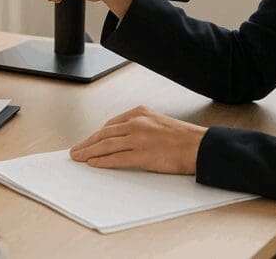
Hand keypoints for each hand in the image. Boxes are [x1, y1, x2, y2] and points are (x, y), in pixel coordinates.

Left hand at [69, 105, 207, 174]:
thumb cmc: (182, 137)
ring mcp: (138, 138)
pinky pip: (116, 158)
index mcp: (139, 113)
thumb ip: (139, 126)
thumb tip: (122, 138)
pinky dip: (102, 161)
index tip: (88, 141)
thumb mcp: (157, 122)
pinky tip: (93, 163)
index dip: (97, 135)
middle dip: (87, 142)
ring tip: (79, 157)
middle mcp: (136, 123)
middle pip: (104, 133)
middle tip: (76, 150)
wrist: (199, 146)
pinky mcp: (142, 154)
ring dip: (89, 152)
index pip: (111, 124)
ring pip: (106, 145)